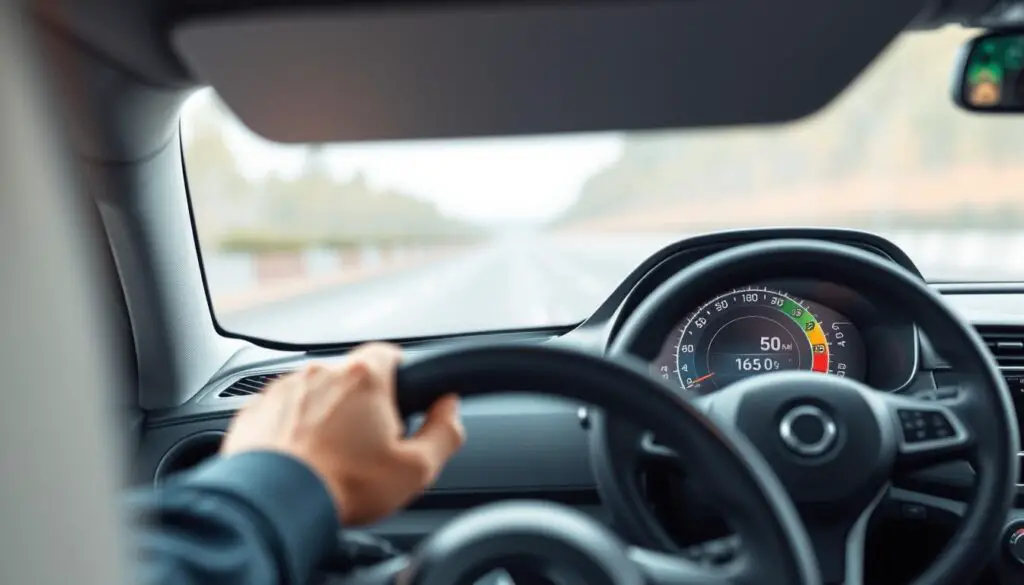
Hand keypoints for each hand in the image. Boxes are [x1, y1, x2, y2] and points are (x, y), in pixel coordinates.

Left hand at [220, 342, 464, 525]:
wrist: (273, 506)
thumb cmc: (343, 485)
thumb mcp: (416, 469)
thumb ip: (444, 432)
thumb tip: (449, 409)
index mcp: (363, 377)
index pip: (391, 354)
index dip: (402, 378)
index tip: (403, 402)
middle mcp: (320, 373)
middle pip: (351, 378)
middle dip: (363, 404)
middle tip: (369, 444)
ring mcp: (282, 390)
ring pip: (315, 395)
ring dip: (324, 416)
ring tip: (330, 459)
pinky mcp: (254, 412)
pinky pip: (282, 414)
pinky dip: (291, 431)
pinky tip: (300, 461)